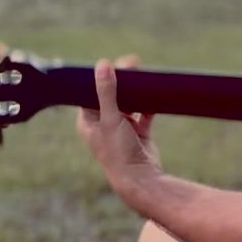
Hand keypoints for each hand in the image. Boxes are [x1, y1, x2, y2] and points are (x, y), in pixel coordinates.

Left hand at [76, 55, 160, 201]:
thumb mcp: (110, 118)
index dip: (101, 77)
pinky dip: (148, 104)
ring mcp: (121, 128)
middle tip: (133, 64)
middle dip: (122, 80)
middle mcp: (103, 124)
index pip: (91, 92)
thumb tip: (103, 64)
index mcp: (88, 121)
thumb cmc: (117, 152)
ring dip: (135, 91)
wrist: (140, 178)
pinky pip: (143, 113)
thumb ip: (106, 91)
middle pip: (111, 95)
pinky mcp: (138, 132)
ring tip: (143, 75)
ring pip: (128, 102)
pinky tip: (153, 95)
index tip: (113, 63)